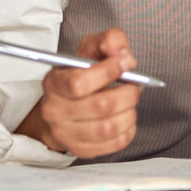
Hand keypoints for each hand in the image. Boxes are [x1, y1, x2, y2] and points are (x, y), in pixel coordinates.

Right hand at [15, 28, 142, 158]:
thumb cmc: (80, 73)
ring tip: (131, 101)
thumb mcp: (91, 48)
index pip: (79, 83)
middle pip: (100, 106)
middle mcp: (54, 110)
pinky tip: (126, 117)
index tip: (125, 63)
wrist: (64, 104)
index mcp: (54, 82)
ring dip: (130, 112)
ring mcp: (65, 133)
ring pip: (109, 127)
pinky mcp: (80, 149)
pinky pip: (114, 144)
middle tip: (136, 85)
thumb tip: (123, 53)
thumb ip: (109, 41)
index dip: (108, 72)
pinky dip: (129, 129)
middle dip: (127, 93)